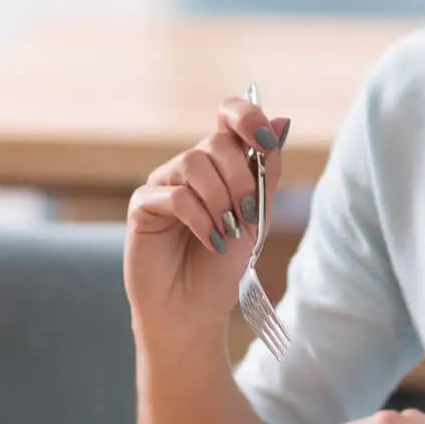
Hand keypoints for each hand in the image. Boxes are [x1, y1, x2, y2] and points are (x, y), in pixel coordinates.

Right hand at [125, 96, 288, 337]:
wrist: (195, 308)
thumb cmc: (225, 265)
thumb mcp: (258, 217)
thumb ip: (267, 172)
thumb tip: (281, 120)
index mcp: (221, 164)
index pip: (229, 115)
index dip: (248, 117)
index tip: (266, 143)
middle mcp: (191, 167)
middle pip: (216, 144)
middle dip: (241, 180)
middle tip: (247, 217)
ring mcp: (164, 183)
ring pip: (193, 164)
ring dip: (220, 201)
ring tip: (228, 233)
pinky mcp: (143, 205)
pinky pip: (175, 196)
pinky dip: (200, 219)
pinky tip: (211, 241)